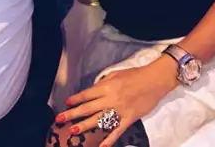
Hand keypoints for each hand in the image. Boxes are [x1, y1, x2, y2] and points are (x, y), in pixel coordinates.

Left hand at [55, 57, 177, 146]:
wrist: (153, 81)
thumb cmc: (134, 75)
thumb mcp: (115, 74)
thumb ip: (103, 83)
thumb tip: (92, 90)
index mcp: (106, 86)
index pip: (87, 94)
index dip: (76, 99)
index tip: (66, 103)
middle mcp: (111, 98)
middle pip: (89, 107)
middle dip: (73, 114)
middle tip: (60, 119)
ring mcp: (120, 110)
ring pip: (99, 120)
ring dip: (85, 126)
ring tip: (73, 131)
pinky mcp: (129, 119)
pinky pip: (117, 130)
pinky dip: (109, 139)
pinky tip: (101, 146)